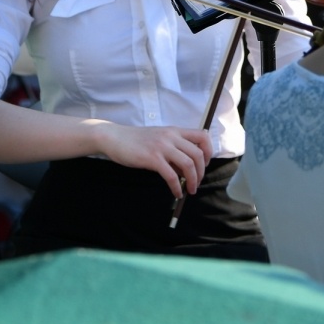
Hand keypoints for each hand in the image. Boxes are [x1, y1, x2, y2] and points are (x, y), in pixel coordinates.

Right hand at [94, 123, 213, 198]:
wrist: (114, 137)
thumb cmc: (135, 140)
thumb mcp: (158, 138)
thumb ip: (173, 148)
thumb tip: (185, 168)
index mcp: (174, 131)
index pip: (203, 136)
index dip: (209, 151)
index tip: (205, 164)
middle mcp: (171, 136)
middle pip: (198, 154)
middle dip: (201, 172)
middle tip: (196, 183)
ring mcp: (162, 147)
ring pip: (188, 165)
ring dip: (193, 181)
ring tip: (189, 190)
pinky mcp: (152, 158)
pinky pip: (172, 175)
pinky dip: (177, 187)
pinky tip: (176, 193)